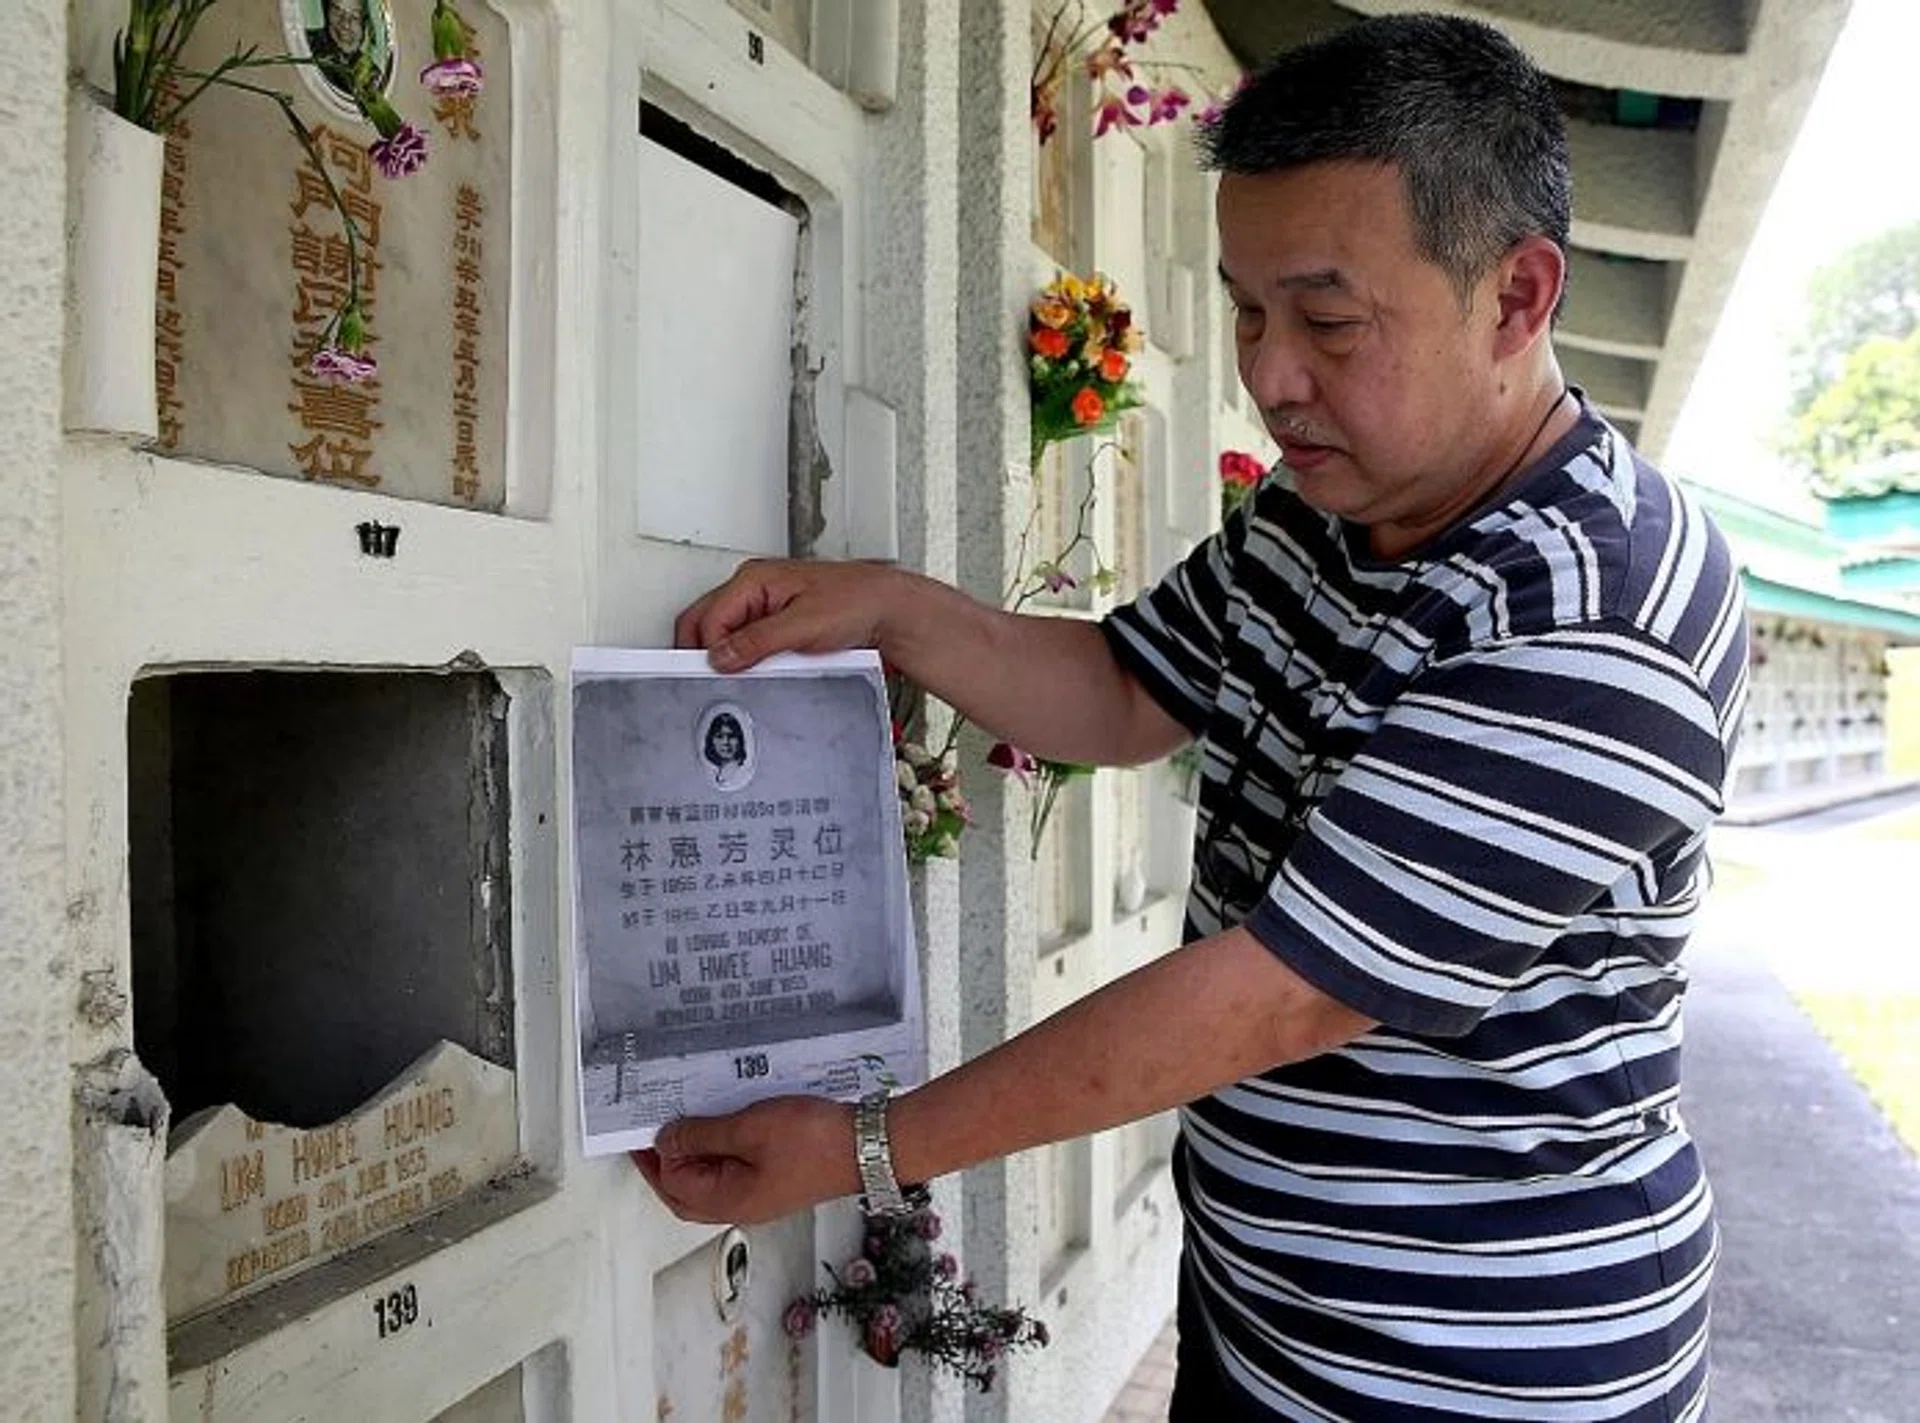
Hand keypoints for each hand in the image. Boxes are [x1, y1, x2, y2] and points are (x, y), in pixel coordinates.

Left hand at [633, 1095, 862, 1224]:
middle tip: (654, 1130)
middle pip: (687, 1193)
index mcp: (728, 1200)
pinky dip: (719, 1151)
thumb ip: (701, 1135)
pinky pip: (735, 1170)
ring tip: (686, 1122)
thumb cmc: (811, 1139)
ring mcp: (761, 1195)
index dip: (656, 1156)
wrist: (869, 1145)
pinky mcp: (778, 1179)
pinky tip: (723, 1124)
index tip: (646, 1124)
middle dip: (666, 1165)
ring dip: (694, 1156)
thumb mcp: (747, 1128)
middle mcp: (741, 1206)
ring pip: (711, 1182)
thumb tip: (665, 1141)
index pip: (675, 1184)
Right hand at [674, 559, 904, 671]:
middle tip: (718, 680)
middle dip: (706, 652)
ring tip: (746, 674)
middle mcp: (753, 588)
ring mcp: (763, 606)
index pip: (708, 618)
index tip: (720, 676)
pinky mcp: (774, 624)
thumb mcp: (803, 625)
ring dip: (728, 657)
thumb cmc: (857, 601)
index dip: (711, 651)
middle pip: (705, 623)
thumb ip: (758, 641)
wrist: (888, 610)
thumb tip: (722, 656)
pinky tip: (762, 670)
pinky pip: (746, 643)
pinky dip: (747, 659)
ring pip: (724, 635)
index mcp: (753, 578)